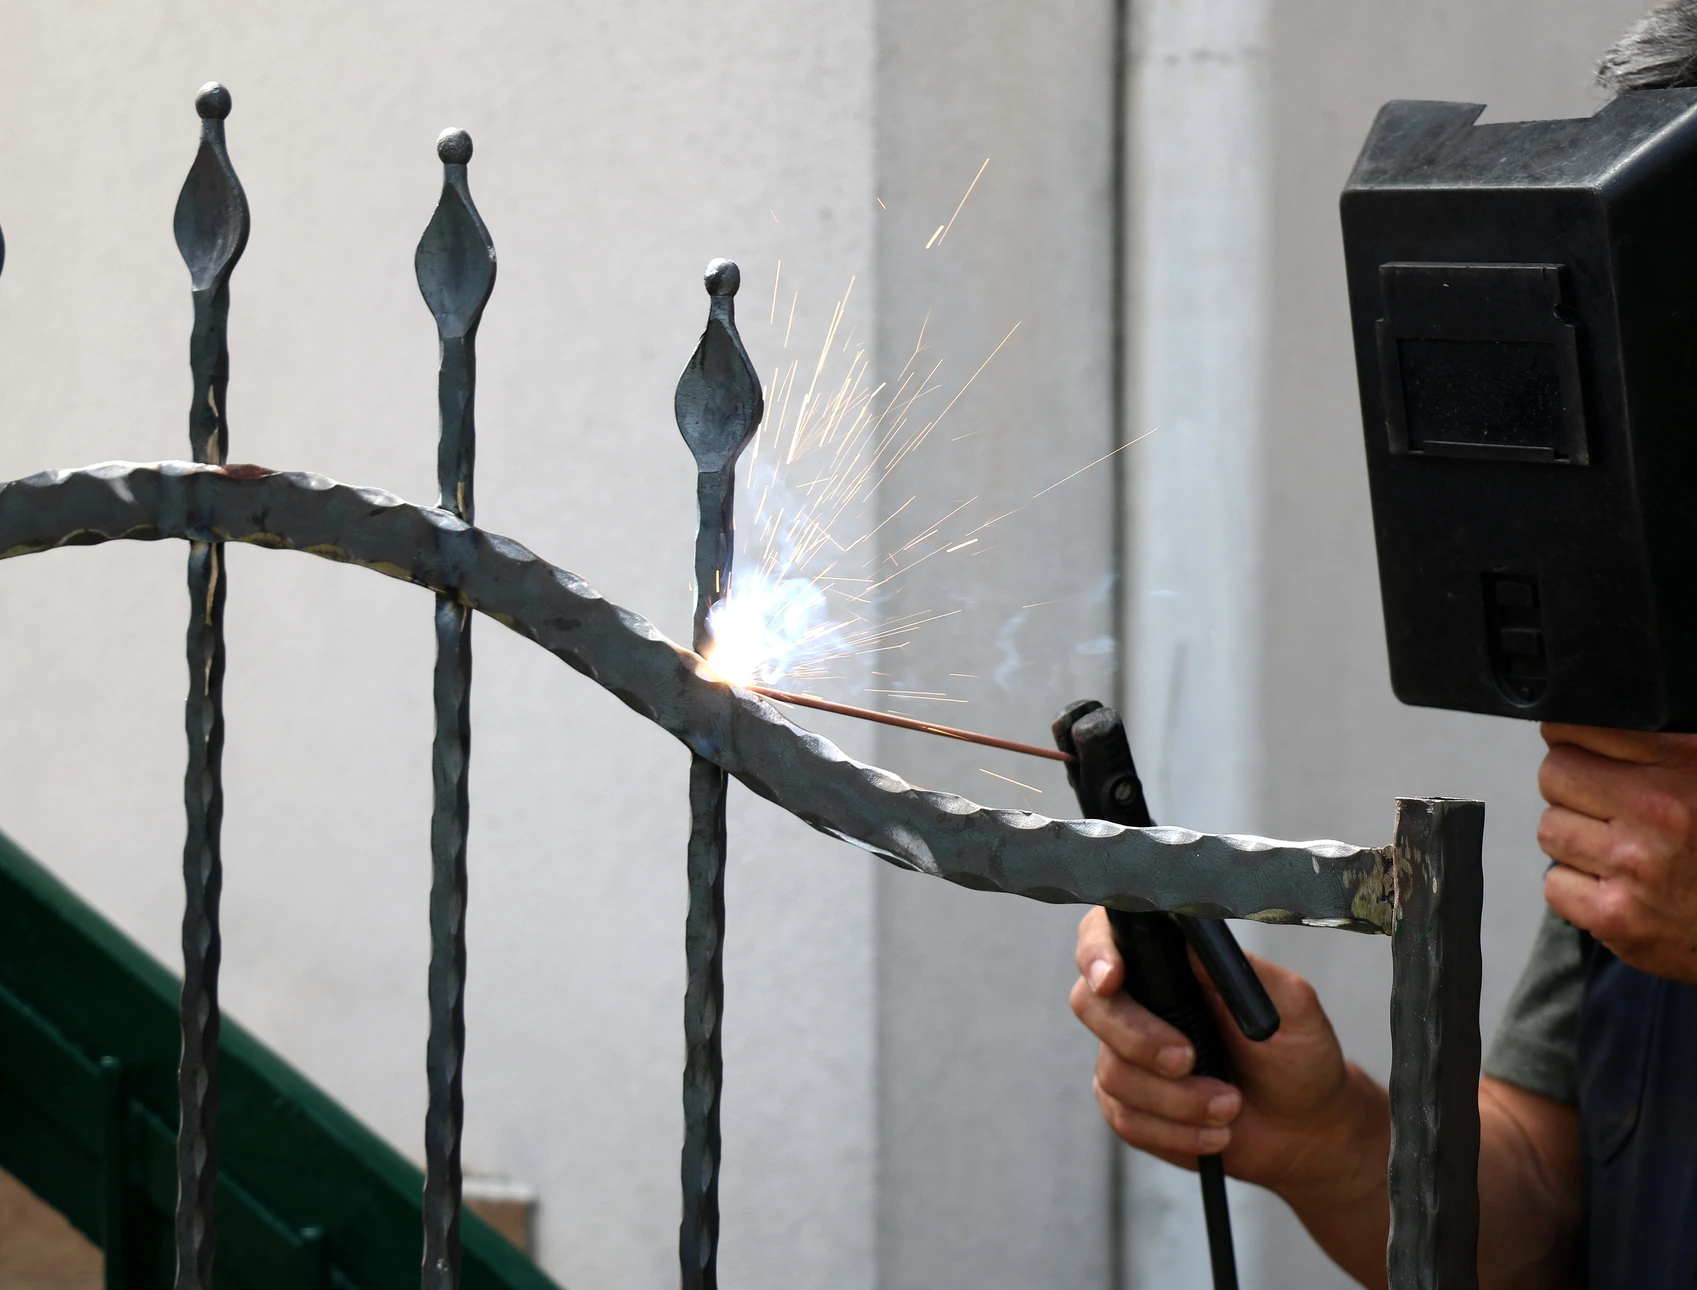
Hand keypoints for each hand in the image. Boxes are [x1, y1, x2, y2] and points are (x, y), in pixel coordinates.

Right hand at [1070, 908, 1386, 1208]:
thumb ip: (1242, 968)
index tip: (1113, 978)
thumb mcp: (1289, 1003)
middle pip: (1091, 1004)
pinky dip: (1176, 1133)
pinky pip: (1127, 1119)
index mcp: (1171, 965)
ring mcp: (1129, 1057)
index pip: (1107, 937)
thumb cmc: (1299, 1056)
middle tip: (1187, 1059)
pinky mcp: (1131, 1107)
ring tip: (1229, 1106)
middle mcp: (1141, 1005)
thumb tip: (1191, 937)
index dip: (1097, 952)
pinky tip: (1215, 1133)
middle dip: (1138, 1037)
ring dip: (1178, 1099)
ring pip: (1114, 1072)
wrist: (1305, 1128)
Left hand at [1539, 723, 1696, 981]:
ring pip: (1551, 829)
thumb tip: (1593, 723)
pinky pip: (1555, 884)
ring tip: (1621, 849)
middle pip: (1554, 775)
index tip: (1584, 751)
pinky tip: (1617, 886)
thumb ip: (1659, 745)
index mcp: (1684, 763)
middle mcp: (1659, 810)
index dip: (1574, 739)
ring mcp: (1634, 865)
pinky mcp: (1616, 916)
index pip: (1578, 728)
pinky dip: (1578, 888)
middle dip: (1573, 789)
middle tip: (1607, 807)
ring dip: (1576, 839)